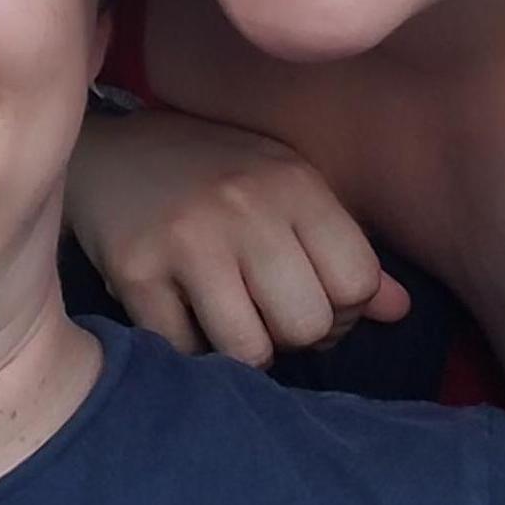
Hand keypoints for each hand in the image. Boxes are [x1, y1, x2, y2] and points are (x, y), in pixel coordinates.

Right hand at [65, 110, 410, 365]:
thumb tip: (398, 310)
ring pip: (250, 351)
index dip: (339, 305)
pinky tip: (177, 308)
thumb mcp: (282, 187)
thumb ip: (340, 245)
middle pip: (308, 325)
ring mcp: (187, 237)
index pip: (357, 281)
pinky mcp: (135, 269)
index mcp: (291, 181)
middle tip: (260, 306)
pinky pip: (185, 352)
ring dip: (239, 346)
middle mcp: (245, 205)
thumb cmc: (209, 174)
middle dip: (289, 332)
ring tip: (222, 312)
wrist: (106, 153)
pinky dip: (186, 345)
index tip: (305, 290)